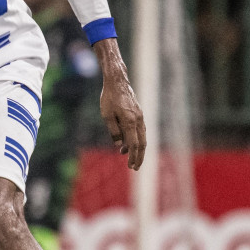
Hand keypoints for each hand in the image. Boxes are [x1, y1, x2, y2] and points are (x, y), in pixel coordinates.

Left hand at [94, 41, 146, 170]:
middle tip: (135, 168)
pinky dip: (136, 139)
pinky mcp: (139, 113)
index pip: (134, 144)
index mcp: (130, 122)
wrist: (117, 81)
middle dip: (138, 157)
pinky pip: (140, 130)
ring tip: (128, 157)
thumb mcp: (107, 116)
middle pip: (142, 143)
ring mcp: (140, 116)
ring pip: (142, 137)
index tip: (130, 166)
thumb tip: (119, 145)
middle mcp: (138, 120)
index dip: (133, 157)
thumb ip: (114, 131)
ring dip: (137, 148)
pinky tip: (128, 143)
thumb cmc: (109, 97)